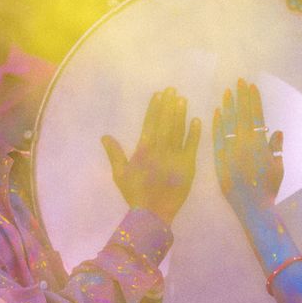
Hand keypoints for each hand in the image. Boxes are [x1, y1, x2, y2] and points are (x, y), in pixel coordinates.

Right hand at [102, 87, 201, 224]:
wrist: (152, 212)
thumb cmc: (135, 193)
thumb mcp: (120, 173)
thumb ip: (114, 153)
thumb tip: (104, 136)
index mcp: (143, 150)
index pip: (149, 123)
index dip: (154, 108)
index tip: (159, 94)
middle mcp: (159, 149)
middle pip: (164, 122)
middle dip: (168, 105)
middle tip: (173, 90)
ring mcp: (174, 156)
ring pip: (178, 130)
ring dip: (180, 114)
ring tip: (182, 99)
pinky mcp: (187, 165)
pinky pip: (192, 145)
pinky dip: (194, 132)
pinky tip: (197, 119)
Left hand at [214, 78, 284, 216]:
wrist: (253, 206)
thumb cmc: (268, 188)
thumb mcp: (278, 167)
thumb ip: (276, 148)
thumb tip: (276, 131)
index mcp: (261, 144)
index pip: (257, 116)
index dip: (254, 100)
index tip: (252, 87)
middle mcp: (245, 144)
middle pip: (242, 115)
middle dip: (241, 97)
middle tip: (239, 81)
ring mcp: (231, 150)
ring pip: (229, 123)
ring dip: (228, 106)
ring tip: (227, 91)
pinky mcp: (220, 159)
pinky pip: (217, 138)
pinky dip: (217, 124)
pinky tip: (216, 112)